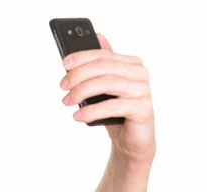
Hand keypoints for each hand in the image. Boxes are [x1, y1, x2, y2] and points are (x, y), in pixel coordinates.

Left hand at [60, 33, 155, 164]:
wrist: (131, 141)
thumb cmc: (116, 113)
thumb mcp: (105, 87)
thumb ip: (102, 64)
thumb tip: (98, 36)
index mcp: (131, 64)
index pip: (103, 55)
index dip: (82, 57)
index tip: (65, 65)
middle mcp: (140, 74)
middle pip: (104, 67)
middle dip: (79, 75)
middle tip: (63, 86)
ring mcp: (143, 91)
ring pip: (107, 83)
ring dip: (82, 91)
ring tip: (67, 101)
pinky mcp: (143, 109)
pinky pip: (112, 106)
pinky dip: (92, 111)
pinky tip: (78, 116)